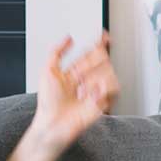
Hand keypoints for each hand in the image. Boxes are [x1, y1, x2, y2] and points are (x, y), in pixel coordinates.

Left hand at [33, 31, 119, 155]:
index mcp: (75, 71)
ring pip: (109, 72)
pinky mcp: (104, 101)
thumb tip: (68, 38)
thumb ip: (56, 51)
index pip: (92, 52)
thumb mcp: (47, 71)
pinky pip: (113, 88)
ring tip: (82, 90)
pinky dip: (102, 90)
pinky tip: (91, 95)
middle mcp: (88, 79)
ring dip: (94, 79)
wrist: (53, 125)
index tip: (102, 35)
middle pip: (102, 59)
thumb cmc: (48, 104)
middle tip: (79, 76)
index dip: (98, 42)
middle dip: (90, 65)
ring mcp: (97, 89)